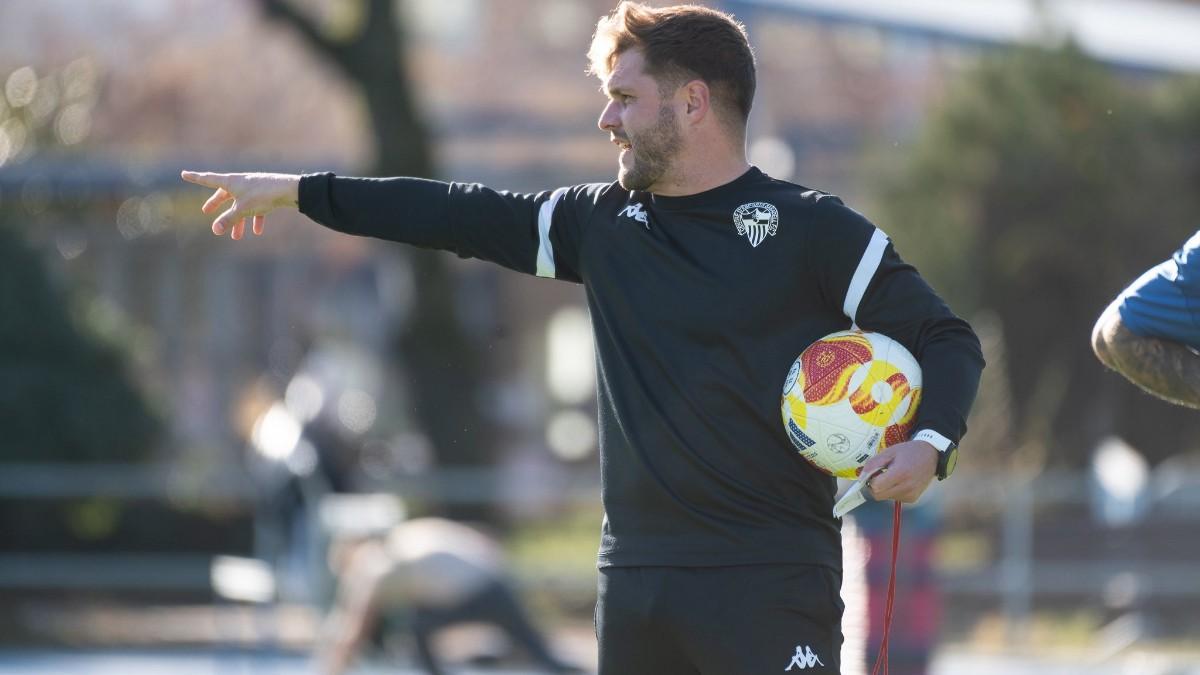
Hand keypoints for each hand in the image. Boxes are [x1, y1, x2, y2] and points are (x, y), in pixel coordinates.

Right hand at [180, 171, 300, 239]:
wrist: (288, 190)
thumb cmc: (262, 195)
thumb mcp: (242, 209)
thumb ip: (229, 220)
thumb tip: (215, 230)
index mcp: (231, 182)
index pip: (208, 179)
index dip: (195, 178)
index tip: (183, 174)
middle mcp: (240, 183)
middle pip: (224, 193)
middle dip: (216, 203)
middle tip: (207, 211)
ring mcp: (253, 189)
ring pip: (240, 205)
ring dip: (238, 220)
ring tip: (235, 237)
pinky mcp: (264, 195)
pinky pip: (256, 208)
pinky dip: (255, 219)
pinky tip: (257, 231)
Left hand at [861, 439, 937, 503]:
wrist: (931, 455)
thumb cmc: (909, 451)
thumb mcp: (889, 452)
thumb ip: (873, 463)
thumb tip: (861, 476)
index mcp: (900, 473)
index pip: (876, 487)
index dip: (870, 480)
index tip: (873, 473)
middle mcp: (906, 487)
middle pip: (878, 495)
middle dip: (874, 486)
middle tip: (879, 475)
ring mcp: (911, 494)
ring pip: (885, 497)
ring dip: (884, 488)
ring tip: (893, 475)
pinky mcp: (913, 498)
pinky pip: (894, 498)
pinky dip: (892, 491)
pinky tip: (900, 481)